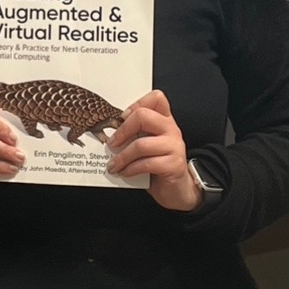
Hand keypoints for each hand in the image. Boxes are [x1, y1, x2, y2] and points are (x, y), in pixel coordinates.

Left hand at [105, 91, 199, 212]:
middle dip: (122, 131)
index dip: (136, 104)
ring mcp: (174, 147)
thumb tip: (111, 134)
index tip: (122, 118)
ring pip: (141, 144)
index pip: (156, 98)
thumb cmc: (159, 166)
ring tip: (114, 165)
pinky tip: (125, 172)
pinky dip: (130, 169)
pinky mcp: (174, 165)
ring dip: (122, 157)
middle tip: (112, 144)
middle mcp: (172, 130)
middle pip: (143, 116)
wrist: (177, 190)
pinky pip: (146, 164)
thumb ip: (136, 134)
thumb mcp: (148, 145)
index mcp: (165, 121)